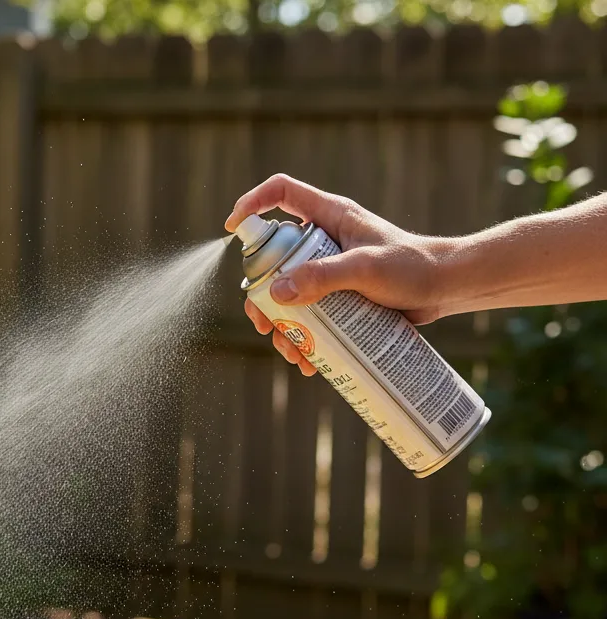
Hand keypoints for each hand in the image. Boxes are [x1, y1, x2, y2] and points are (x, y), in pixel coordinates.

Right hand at [226, 174, 450, 375]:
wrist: (448, 288)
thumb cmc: (413, 267)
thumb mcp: (366, 269)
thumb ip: (323, 277)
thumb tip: (277, 293)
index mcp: (329, 217)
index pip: (281, 195)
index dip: (253, 204)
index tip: (232, 229)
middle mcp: (324, 241)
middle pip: (274, 260)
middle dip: (261, 296)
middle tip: (263, 323)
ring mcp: (331, 271)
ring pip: (289, 295)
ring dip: (282, 327)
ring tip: (291, 352)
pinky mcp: (341, 298)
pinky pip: (311, 316)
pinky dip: (304, 339)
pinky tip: (308, 361)